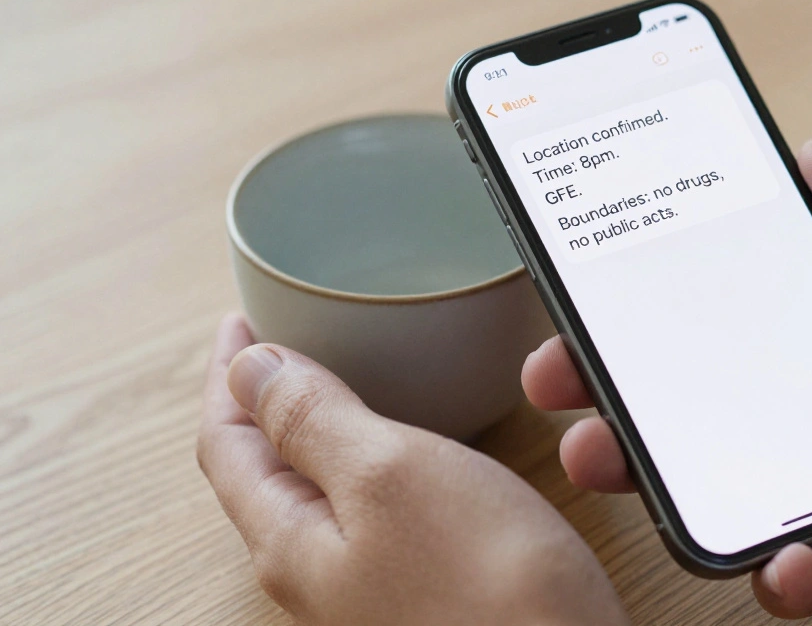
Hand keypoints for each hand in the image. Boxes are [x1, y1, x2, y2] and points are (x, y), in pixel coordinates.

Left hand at [198, 315, 628, 625]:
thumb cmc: (488, 586)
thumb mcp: (388, 473)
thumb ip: (311, 418)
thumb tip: (249, 368)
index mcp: (291, 541)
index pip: (227, 444)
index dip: (228, 375)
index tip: (241, 319)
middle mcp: (320, 571)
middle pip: (262, 471)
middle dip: (260, 401)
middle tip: (276, 345)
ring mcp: (371, 584)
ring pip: (314, 491)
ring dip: (313, 428)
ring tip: (331, 380)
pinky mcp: (424, 588)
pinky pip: (368, 510)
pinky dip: (365, 458)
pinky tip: (403, 447)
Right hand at [524, 138, 811, 624]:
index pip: (757, 285)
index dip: (675, 282)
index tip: (604, 281)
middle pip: (721, 376)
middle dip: (638, 376)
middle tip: (569, 376)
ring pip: (735, 465)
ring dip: (666, 467)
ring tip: (609, 458)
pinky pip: (795, 558)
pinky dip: (773, 564)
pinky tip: (780, 555)